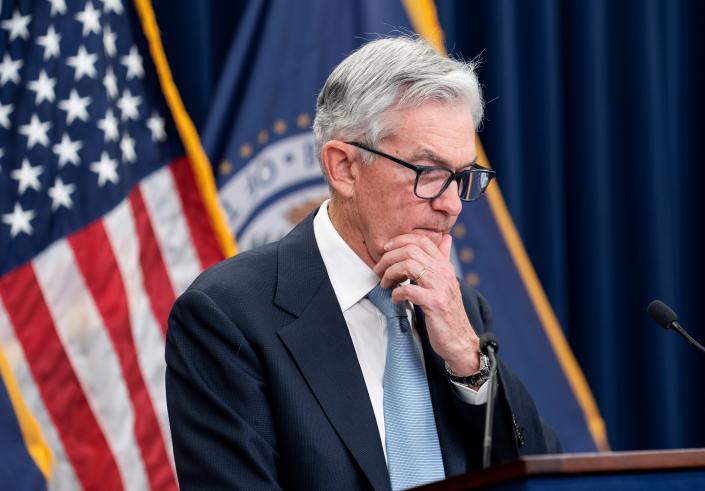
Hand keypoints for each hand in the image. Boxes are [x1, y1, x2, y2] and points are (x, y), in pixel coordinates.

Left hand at [373, 233, 480, 375]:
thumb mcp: (447, 281)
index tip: (386, 250)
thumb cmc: (448, 312)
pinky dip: (397, 293)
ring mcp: (440, 287)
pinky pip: (409, 290)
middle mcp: (444, 272)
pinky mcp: (435, 303)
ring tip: (385, 283)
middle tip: (378, 270)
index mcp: (444, 266)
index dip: (400, 241)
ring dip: (390, 273)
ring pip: (408, 266)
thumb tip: (446, 238)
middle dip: (388, 258)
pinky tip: (395, 299)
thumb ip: (443, 260)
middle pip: (410, 250)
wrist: (460, 340)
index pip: (422, 240)